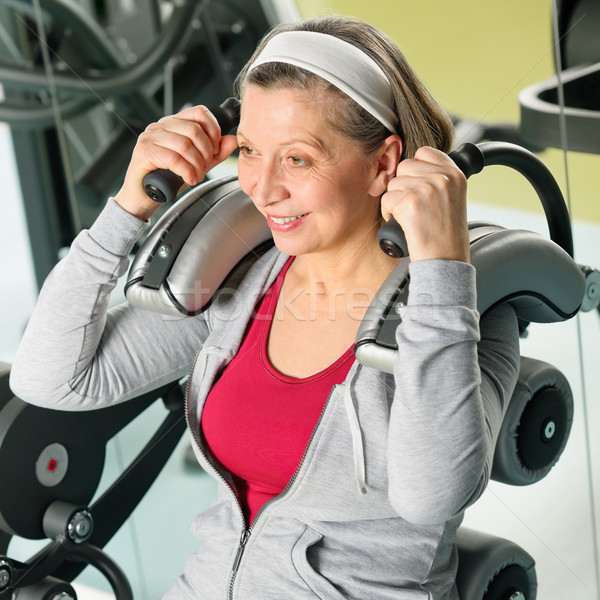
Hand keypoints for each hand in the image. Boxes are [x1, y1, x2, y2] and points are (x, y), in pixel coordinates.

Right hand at [114, 105, 238, 219]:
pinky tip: (189, 179)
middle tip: (205, 168)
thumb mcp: (198, 164)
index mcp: (175, 123)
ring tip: (197, 176)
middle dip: (206, 152)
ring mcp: (150, 136)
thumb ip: (215, 153)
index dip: (214, 130)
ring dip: (197, 165)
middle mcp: (161, 126)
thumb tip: (231, 140)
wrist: (144, 196)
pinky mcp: (143, 151)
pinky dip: (186, 171)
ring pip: (184, 144)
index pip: (200, 112)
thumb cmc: (167, 179)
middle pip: (194, 129)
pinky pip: (172, 158)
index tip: (215, 149)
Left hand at [380, 146, 469, 262]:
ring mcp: (426, 188)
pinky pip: (386, 199)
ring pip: (393, 183)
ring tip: (409, 217)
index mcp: (455, 174)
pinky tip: (403, 223)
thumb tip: (412, 166)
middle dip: (403, 185)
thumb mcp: (453, 198)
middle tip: (412, 205)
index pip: (424, 152)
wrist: (445, 260)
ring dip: (395, 200)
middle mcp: (442, 178)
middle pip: (404, 166)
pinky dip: (389, 213)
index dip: (416, 169)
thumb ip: (439, 179)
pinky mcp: (409, 202)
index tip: (418, 186)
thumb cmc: (447, 234)